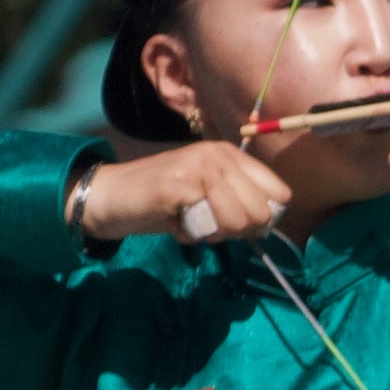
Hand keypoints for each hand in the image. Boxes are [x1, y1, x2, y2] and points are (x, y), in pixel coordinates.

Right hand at [72, 140, 290, 249]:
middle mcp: (218, 155)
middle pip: (261, 212)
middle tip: (206, 223)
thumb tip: (270, 223)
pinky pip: (208, 227)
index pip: (280, 193)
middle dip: (236, 230)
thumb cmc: (163, 201)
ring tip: (188, 221)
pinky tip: (174, 222)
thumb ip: (240, 203)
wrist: (110, 196)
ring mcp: (198, 167)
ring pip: (238, 222)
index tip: (236, 223)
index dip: (263, 218)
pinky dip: (191, 235)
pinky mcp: (180, 185)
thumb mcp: (209, 195)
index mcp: (230, 154)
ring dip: (213, 234)